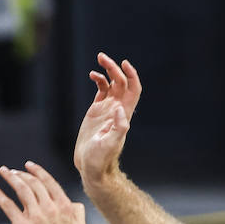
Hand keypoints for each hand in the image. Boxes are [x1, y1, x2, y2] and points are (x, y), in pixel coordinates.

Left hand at [0, 162, 86, 223]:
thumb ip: (77, 213)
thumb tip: (74, 204)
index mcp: (64, 206)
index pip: (48, 182)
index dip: (38, 171)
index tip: (28, 166)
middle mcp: (49, 207)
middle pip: (33, 183)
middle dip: (22, 174)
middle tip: (13, 171)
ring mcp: (35, 216)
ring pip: (21, 190)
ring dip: (11, 178)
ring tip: (4, 172)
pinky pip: (8, 205)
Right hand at [73, 53, 140, 185]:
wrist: (91, 166)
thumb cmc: (101, 159)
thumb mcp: (110, 144)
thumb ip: (118, 128)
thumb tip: (120, 109)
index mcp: (124, 114)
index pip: (133, 89)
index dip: (131, 75)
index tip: (123, 63)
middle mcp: (117, 109)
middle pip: (121, 82)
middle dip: (114, 68)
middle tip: (102, 57)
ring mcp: (107, 109)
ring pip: (111, 84)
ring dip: (107, 71)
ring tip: (99, 59)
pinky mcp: (96, 112)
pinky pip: (100, 91)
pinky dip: (98, 81)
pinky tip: (92, 75)